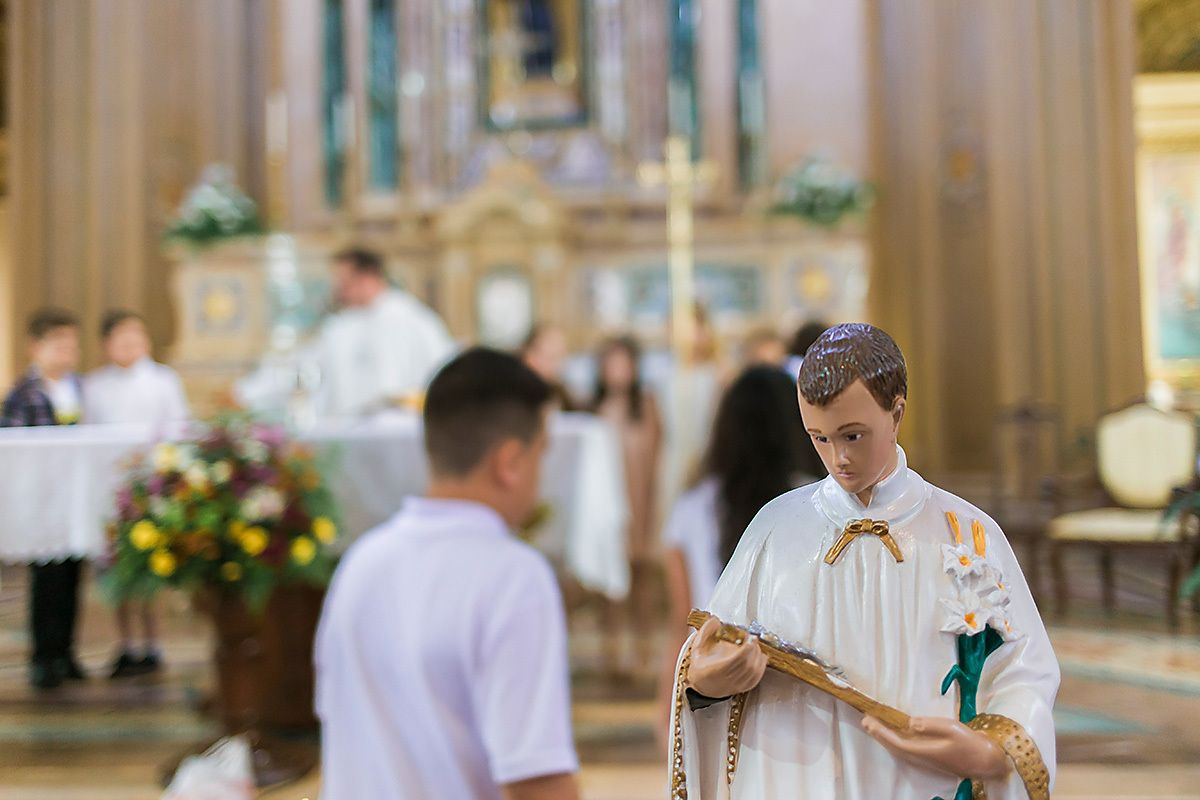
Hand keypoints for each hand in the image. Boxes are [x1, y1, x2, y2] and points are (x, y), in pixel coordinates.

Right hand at [686, 617, 768, 698]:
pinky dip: (761, 667)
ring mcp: (735, 685)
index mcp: (716, 670)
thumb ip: (706, 632)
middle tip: (752, 638)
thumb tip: (715, 620)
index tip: (751, 637)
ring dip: (759, 656)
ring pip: (754, 672)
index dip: (748, 647)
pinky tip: (760, 658)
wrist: (700, 686)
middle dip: (754, 649)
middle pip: (748, 664)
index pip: (738, 659)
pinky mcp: (741, 688)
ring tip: (755, 646)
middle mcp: (727, 680)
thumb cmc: (699, 667)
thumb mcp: (698, 648)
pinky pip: (756, 679)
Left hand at [862, 716, 1009, 780]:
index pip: (897, 742)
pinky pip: (907, 750)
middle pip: (894, 747)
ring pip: (899, 750)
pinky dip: (896, 740)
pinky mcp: (931, 758)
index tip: (869, 719)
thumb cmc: (972, 743)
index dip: (881, 732)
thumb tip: (910, 722)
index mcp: (926, 752)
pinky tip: (894, 732)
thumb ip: (930, 725)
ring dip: (885, 737)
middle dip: (878, 734)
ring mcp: (927, 760)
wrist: (989, 761)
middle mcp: (923, 758)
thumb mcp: (952, 728)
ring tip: (874, 724)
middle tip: (865, 719)